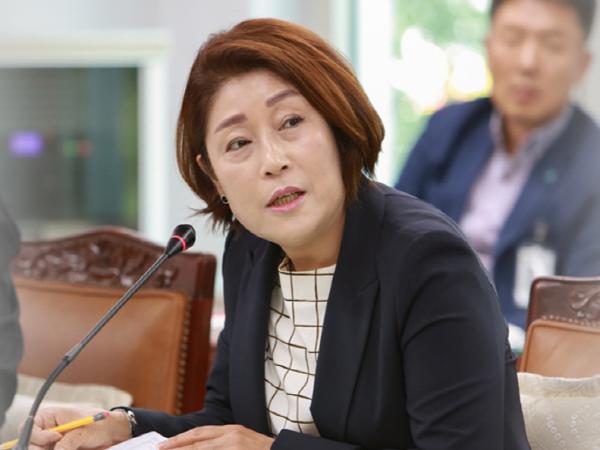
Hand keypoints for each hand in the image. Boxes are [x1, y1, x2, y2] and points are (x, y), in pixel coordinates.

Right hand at [28, 406, 130, 449]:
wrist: (111, 433)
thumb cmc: (99, 425)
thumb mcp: (84, 431)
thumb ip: (68, 442)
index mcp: (50, 417)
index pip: (29, 427)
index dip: (38, 435)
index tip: (56, 438)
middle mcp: (46, 430)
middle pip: (30, 444)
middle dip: (38, 449)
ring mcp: (50, 443)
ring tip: (70, 448)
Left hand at [158, 425, 273, 449]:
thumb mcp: (242, 442)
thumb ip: (223, 444)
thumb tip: (201, 447)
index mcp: (231, 430)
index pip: (200, 433)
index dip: (181, 439)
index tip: (165, 444)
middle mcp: (230, 436)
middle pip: (197, 439)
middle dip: (176, 445)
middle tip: (159, 449)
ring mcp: (233, 446)